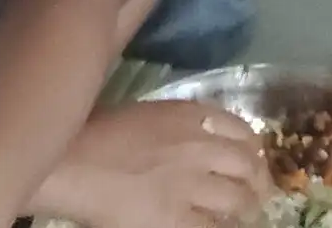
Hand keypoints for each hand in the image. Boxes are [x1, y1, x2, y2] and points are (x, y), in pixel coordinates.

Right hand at [38, 101, 267, 227]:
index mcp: (189, 114)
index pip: (243, 131)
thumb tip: (208, 144)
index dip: (254, 152)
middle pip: (248, 166)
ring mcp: (190, 184)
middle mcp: (198, 145)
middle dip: (258, 184)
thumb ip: (182, 127)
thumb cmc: (99, 132)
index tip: (254, 164)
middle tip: (257, 198)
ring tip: (244, 218)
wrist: (73, 162)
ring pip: (238, 201)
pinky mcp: (176, 219)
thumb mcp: (149, 114)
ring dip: (246, 211)